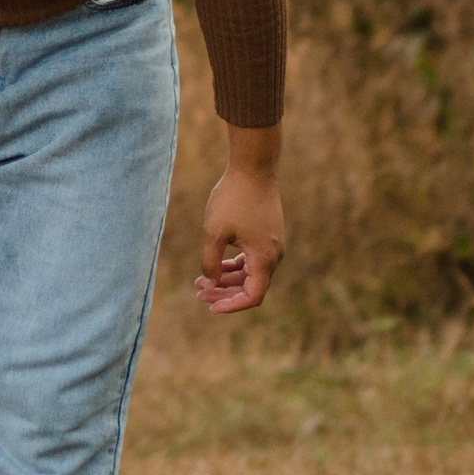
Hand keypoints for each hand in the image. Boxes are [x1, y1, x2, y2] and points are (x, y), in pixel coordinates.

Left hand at [196, 137, 284, 314]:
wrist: (252, 168)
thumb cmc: (232, 198)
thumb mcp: (214, 232)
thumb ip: (211, 262)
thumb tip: (210, 283)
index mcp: (264, 259)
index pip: (252, 296)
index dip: (231, 305)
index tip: (210, 306)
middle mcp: (274, 255)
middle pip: (251, 286)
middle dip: (224, 292)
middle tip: (199, 292)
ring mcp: (273, 245)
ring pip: (251, 273)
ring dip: (228, 279)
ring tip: (201, 281)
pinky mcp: (268, 235)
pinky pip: (253, 259)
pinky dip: (236, 265)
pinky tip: (217, 265)